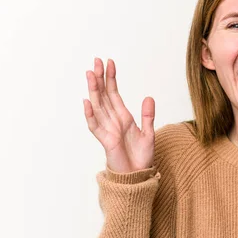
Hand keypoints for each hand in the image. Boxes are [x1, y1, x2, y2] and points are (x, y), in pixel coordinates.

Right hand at [83, 57, 155, 172]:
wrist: (138, 176)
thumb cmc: (142, 157)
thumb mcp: (149, 134)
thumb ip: (148, 116)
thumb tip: (148, 97)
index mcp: (123, 117)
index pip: (114, 93)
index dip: (111, 78)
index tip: (109, 62)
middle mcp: (113, 121)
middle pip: (103, 96)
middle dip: (100, 79)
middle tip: (96, 61)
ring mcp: (108, 130)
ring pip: (98, 106)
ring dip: (93, 90)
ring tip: (90, 74)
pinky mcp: (106, 141)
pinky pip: (96, 126)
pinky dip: (91, 114)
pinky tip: (87, 102)